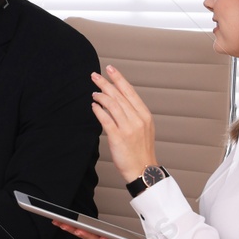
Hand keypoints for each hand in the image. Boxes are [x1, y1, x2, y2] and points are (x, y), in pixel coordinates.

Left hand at [91, 65, 157, 184]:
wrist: (143, 170)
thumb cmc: (141, 149)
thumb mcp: (144, 128)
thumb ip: (133, 114)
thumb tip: (118, 99)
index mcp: (144, 115)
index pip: (130, 92)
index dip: (119, 79)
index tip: (110, 69)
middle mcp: (137, 119)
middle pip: (119, 95)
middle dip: (105, 83)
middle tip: (94, 75)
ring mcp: (128, 128)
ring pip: (112, 105)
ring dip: (100, 96)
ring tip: (93, 93)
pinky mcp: (118, 137)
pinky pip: (105, 119)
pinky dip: (98, 110)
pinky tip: (93, 106)